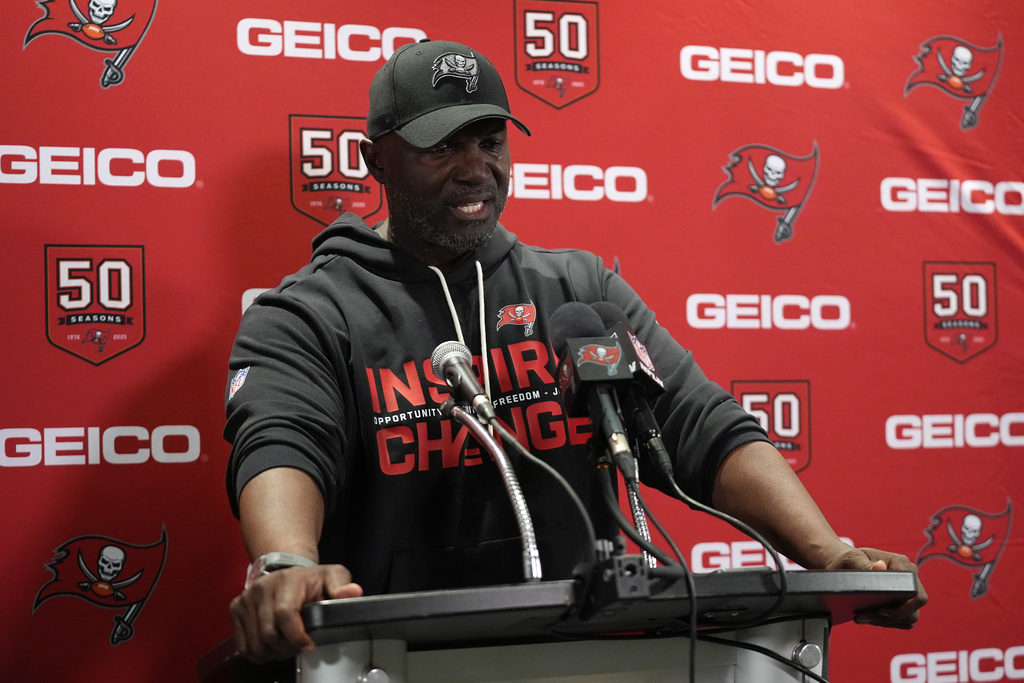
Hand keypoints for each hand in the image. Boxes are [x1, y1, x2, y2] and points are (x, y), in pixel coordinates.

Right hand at [230, 564, 362, 661]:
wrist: (285, 571)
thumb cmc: (310, 579)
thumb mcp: (332, 576)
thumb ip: (342, 585)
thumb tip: (352, 593)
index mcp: (287, 581)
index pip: (285, 614)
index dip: (296, 636)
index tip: (309, 646)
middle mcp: (262, 588)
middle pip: (268, 633)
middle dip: (287, 648)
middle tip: (300, 647)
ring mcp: (246, 599)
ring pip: (255, 643)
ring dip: (273, 652)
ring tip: (287, 646)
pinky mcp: (236, 608)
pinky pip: (243, 645)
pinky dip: (258, 653)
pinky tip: (273, 647)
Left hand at [824, 545, 927, 628]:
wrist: (845, 566)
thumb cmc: (848, 559)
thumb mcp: (851, 559)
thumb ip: (864, 564)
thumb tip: (880, 566)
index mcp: (902, 564)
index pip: (915, 593)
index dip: (902, 607)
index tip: (880, 610)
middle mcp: (910, 577)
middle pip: (912, 609)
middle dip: (888, 618)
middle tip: (861, 616)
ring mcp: (908, 591)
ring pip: (908, 618)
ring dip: (884, 621)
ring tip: (860, 617)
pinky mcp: (903, 603)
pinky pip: (901, 621)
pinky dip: (884, 622)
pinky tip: (867, 617)